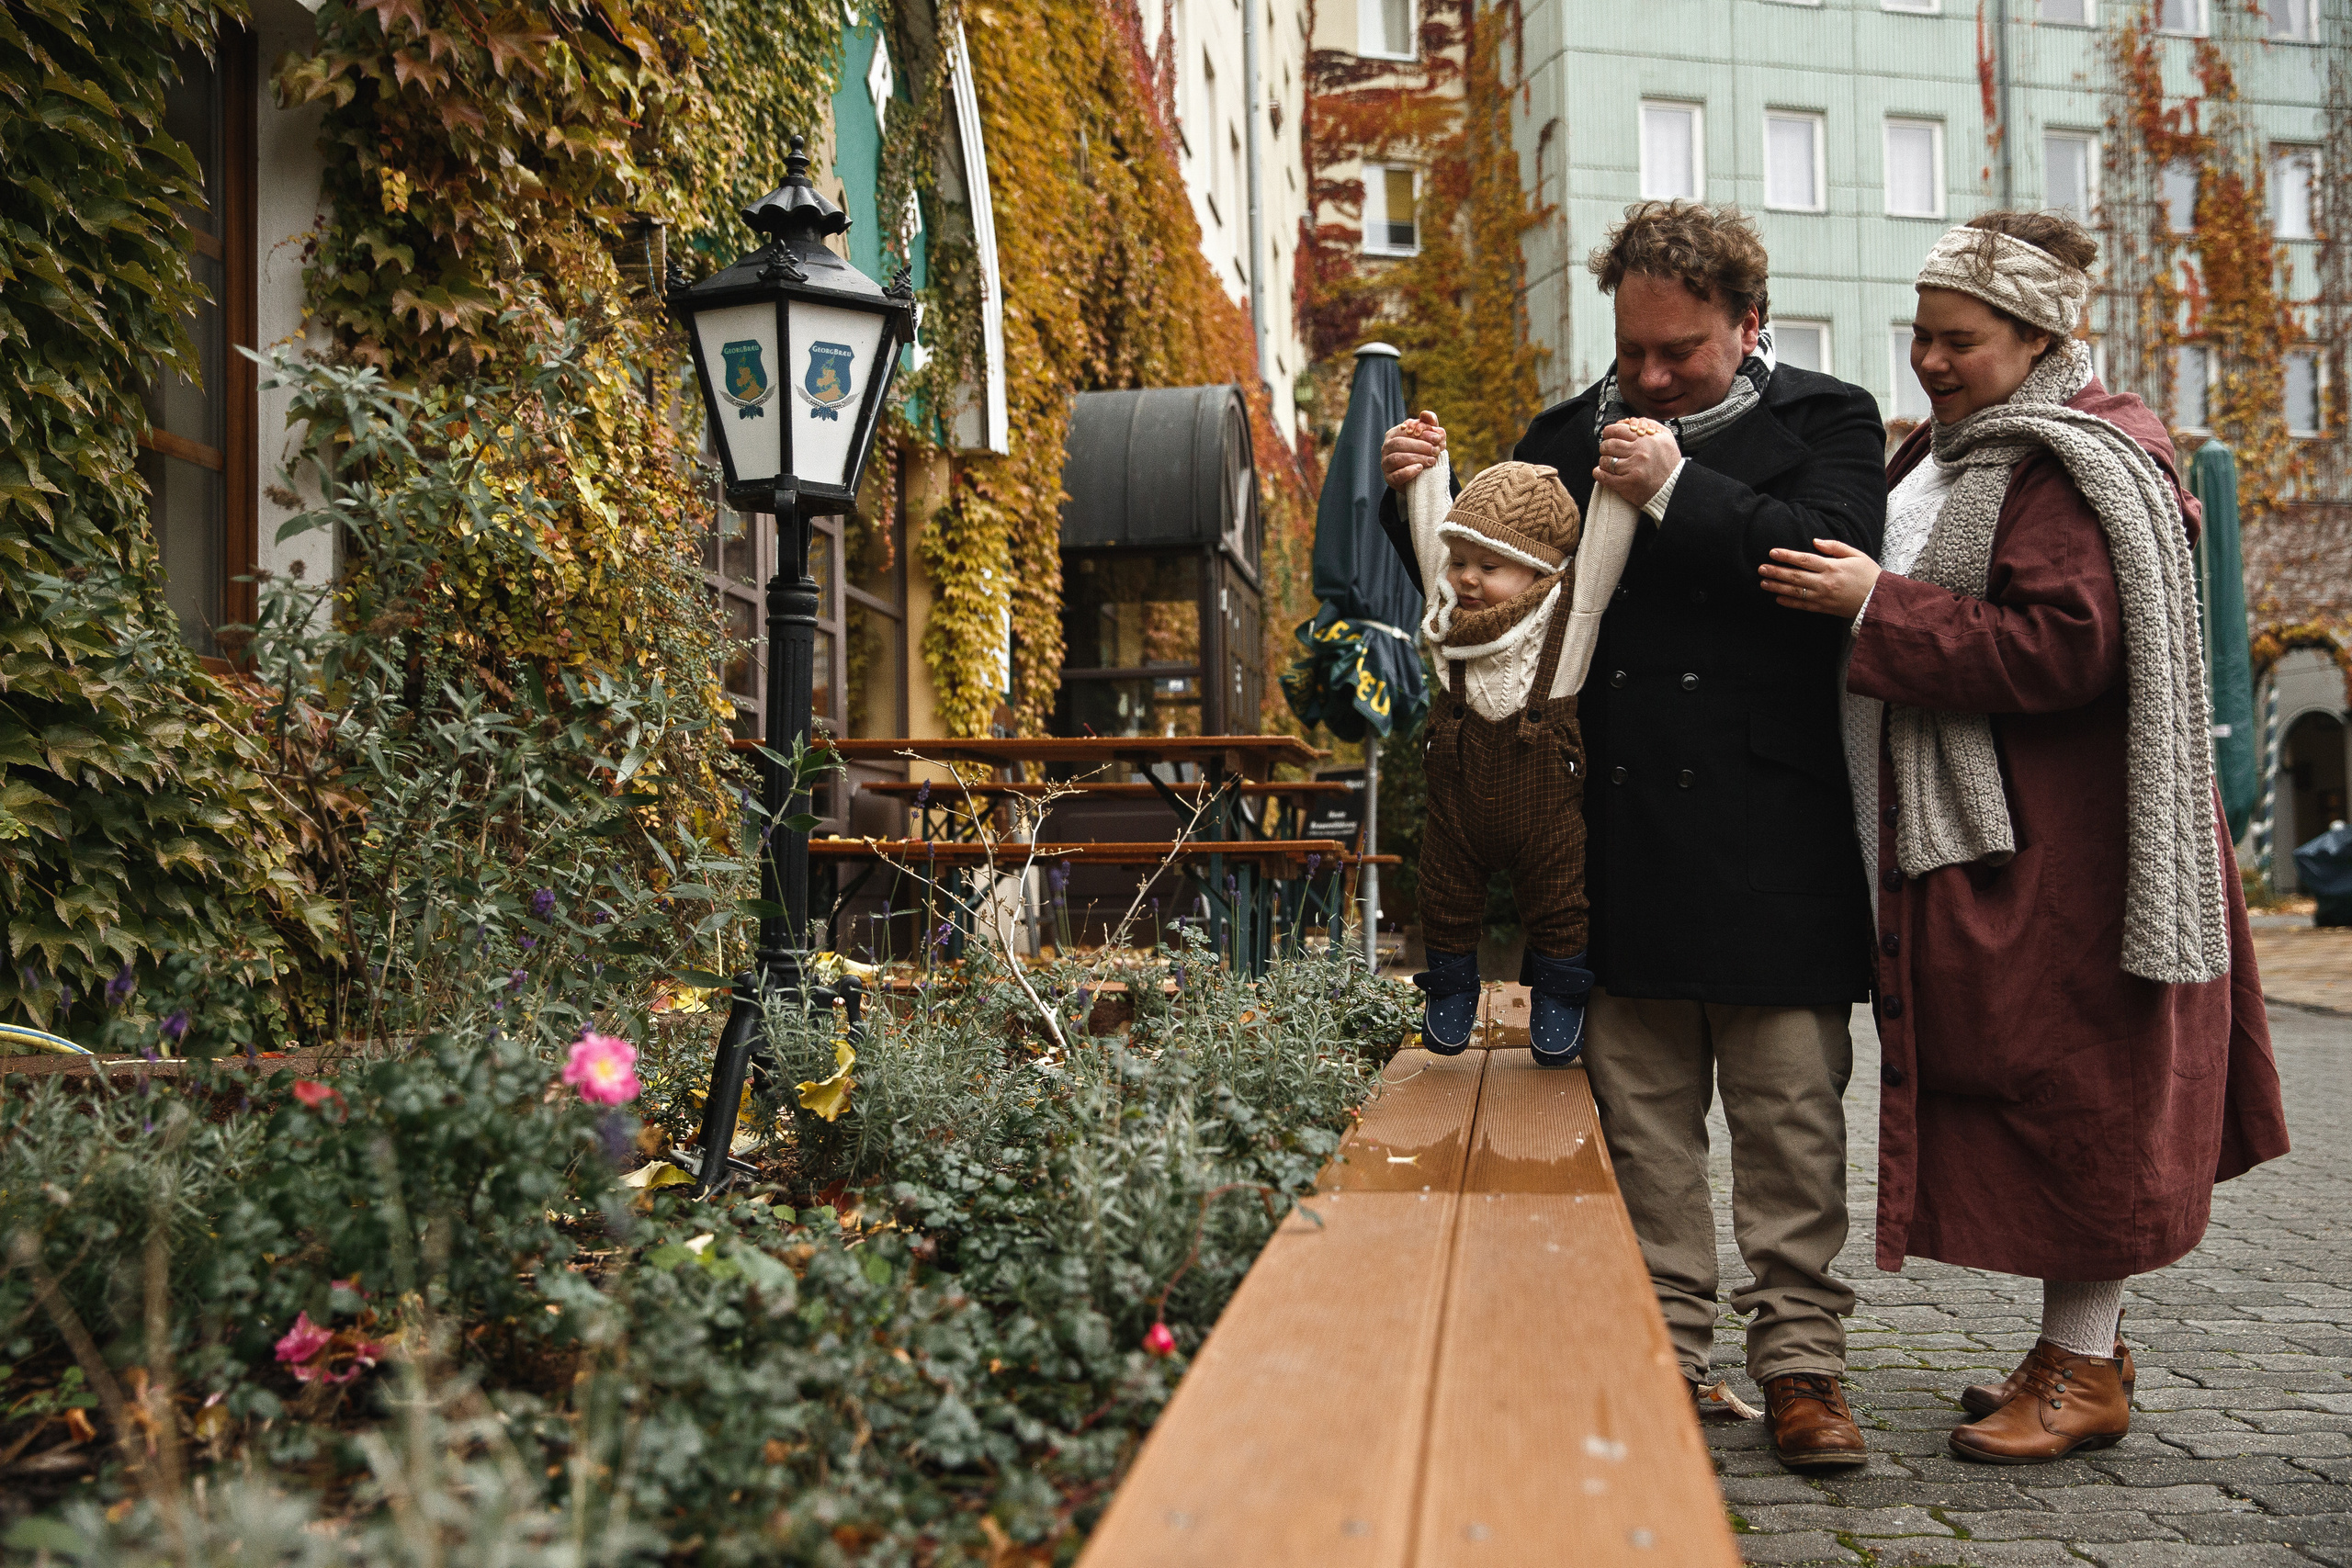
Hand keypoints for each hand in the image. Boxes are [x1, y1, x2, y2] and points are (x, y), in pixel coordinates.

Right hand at [1382, 411, 1447, 488]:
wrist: (1421, 476)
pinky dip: (1408, 471)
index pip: (1405, 430)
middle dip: (1420, 446)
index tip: (1437, 438)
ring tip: (1431, 460)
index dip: (1422, 433)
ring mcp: (1386, 464)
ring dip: (1416, 458)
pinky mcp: (1389, 478)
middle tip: (1436, 450)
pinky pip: (1396, 475)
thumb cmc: (1424, 452)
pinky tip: (1420, 469)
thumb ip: (1429, 424)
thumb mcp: (1429, 437)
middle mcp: (1386, 448)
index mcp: (1393, 434)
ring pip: (1397, 458)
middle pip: (1399, 443)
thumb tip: (1425, 414)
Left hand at [1593, 417, 1679, 508]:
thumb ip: (1649, 424)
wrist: (1673, 488)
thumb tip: (1629, 421)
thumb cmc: (1668, 462)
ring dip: (1603, 461)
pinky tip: (1599, 472)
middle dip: (1604, 447)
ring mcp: (1632, 469)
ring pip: (1605, 461)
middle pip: (1609, 445)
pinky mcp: (1627, 484)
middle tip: (1607, 450)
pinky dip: (1599, 474)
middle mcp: (1639, 452)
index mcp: (1646, 439)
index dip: (1609, 432)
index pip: (1618, 430)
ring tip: (1608, 463)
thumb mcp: (1666, 438)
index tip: (1608, 436)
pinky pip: (1605, 477)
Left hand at [1760, 539, 1881, 618]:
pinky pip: (1803, 606)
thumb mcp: (1856, 555)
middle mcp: (1825, 582)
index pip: (1804, 560)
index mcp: (1832, 567)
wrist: (1879, 600)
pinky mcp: (1824, 608)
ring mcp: (1823, 597)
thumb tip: (1815, 541)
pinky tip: (1777, 599)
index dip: (1787, 556)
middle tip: (1761, 568)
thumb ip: (1835, 547)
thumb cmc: (1869, 574)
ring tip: (1763, 583)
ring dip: (1777, 587)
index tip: (1773, 552)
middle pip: (1795, 576)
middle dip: (1776, 572)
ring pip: (1795, 592)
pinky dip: (1789, 603)